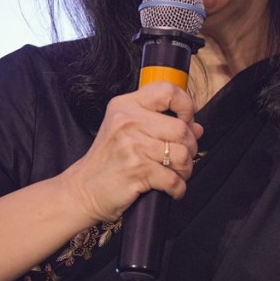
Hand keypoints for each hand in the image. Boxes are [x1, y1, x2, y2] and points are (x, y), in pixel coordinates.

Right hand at [59, 81, 203, 222]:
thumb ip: (161, 124)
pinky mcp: (136, 171)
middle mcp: (128, 121)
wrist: (83, 189)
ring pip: (181, 155)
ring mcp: (132, 146)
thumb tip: (196, 127)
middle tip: (182, 157)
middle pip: (181, 129)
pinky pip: (173, 179)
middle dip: (190, 147)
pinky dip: (178, 188)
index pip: (167, 91)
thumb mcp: (127, 131)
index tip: (186, 120)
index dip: (186, 105)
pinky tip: (171, 189)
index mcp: (126, 105)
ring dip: (186, 169)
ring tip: (177, 174)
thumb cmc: (107, 160)